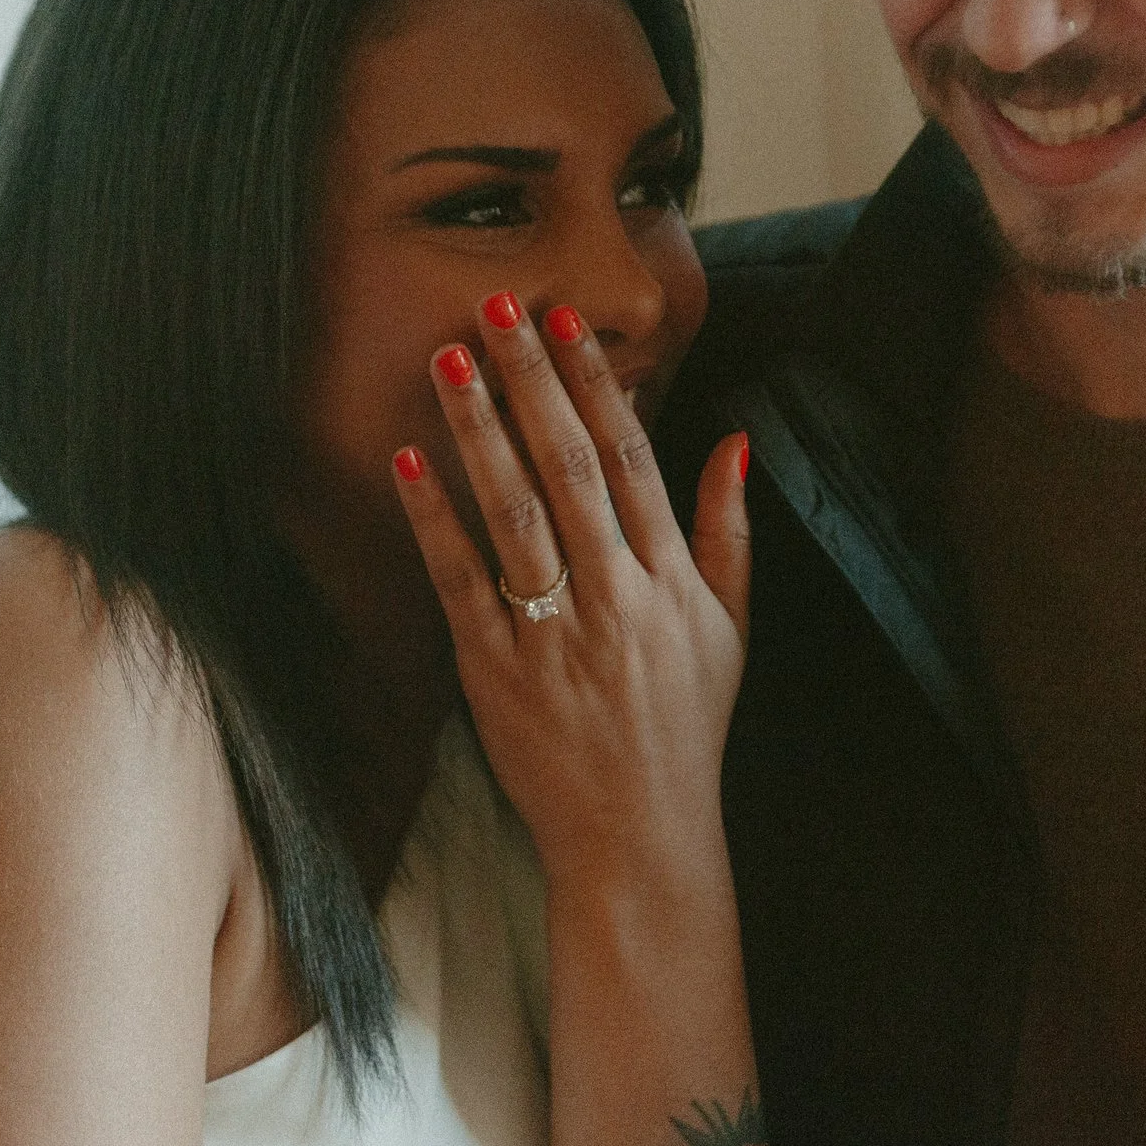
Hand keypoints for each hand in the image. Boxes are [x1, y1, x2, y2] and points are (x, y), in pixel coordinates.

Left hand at [391, 292, 749, 895]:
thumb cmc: (683, 728)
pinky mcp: (497, 672)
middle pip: (571, 469)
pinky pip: (461, 583)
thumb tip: (736, 440)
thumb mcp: (729, 629)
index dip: (598, 386)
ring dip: (480, 430)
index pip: (633, 460)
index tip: (567, 323)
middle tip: (499, 307)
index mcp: (671, 581)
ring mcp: (554, 635)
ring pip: (515, 513)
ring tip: (450, 360)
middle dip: (533, 382)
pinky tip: (409, 462)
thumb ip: (726, 531)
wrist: (638, 838)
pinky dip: (435, 521)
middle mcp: (617, 598)